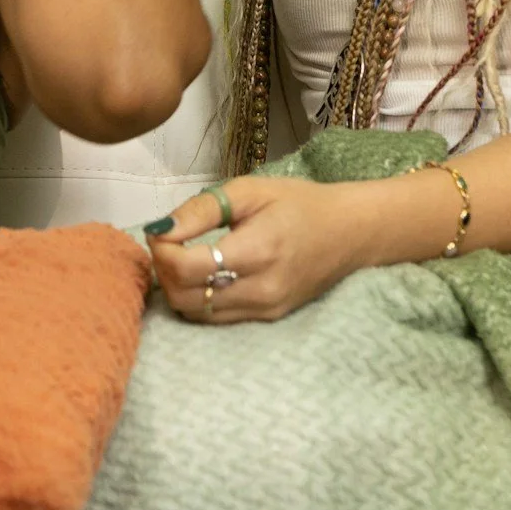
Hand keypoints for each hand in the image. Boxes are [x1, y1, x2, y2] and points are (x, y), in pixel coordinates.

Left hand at [143, 173, 378, 322]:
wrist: (350, 232)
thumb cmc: (299, 203)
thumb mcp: (250, 190)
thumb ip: (202, 210)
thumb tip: (160, 229)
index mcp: (257, 251)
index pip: (187, 268)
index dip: (161, 251)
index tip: (160, 231)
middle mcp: (260, 290)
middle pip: (185, 297)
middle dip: (164, 271)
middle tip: (168, 243)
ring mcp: (265, 309)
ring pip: (196, 313)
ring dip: (177, 287)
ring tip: (183, 257)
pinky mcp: (267, 318)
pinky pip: (216, 317)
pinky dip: (198, 298)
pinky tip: (203, 274)